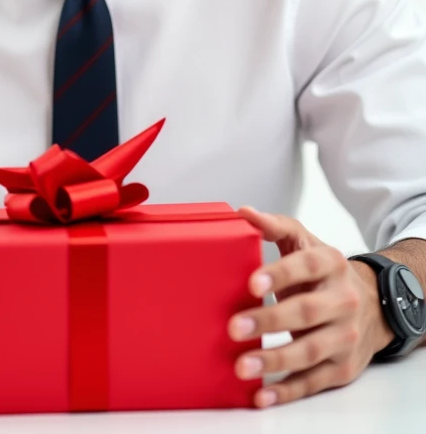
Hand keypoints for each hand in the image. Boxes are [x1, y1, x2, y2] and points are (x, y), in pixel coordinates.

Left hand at [227, 206, 394, 408]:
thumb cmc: (324, 274)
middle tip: (234, 327)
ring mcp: (345, 336)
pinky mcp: (342, 367)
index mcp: (331, 263)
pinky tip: (262, 392)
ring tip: (242, 365)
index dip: (280, 274)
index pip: (306, 266)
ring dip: (275, 360)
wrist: (372, 306)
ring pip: (310, 351)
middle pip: (307, 312)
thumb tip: (244, 213)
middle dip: (269, 320)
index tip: (252, 283)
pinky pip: (313, 381)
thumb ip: (275, 227)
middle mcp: (343, 300)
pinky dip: (287, 390)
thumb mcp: (305, 243)